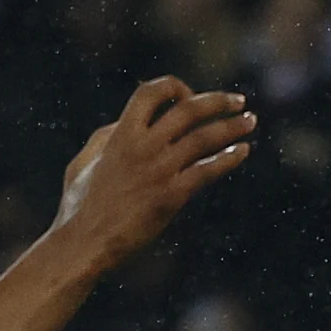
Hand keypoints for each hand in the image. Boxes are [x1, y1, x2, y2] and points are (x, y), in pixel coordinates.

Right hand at [46, 76, 256, 272]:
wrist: (83, 243)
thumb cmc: (79, 207)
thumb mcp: (84, 162)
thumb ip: (105, 138)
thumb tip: (123, 124)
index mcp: (121, 134)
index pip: (152, 91)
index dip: (174, 87)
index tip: (189, 96)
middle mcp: (143, 146)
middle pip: (188, 109)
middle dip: (218, 101)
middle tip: (239, 101)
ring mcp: (158, 170)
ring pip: (204, 138)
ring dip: (232, 127)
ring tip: (251, 122)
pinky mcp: (170, 196)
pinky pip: (207, 171)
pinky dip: (228, 158)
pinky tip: (243, 152)